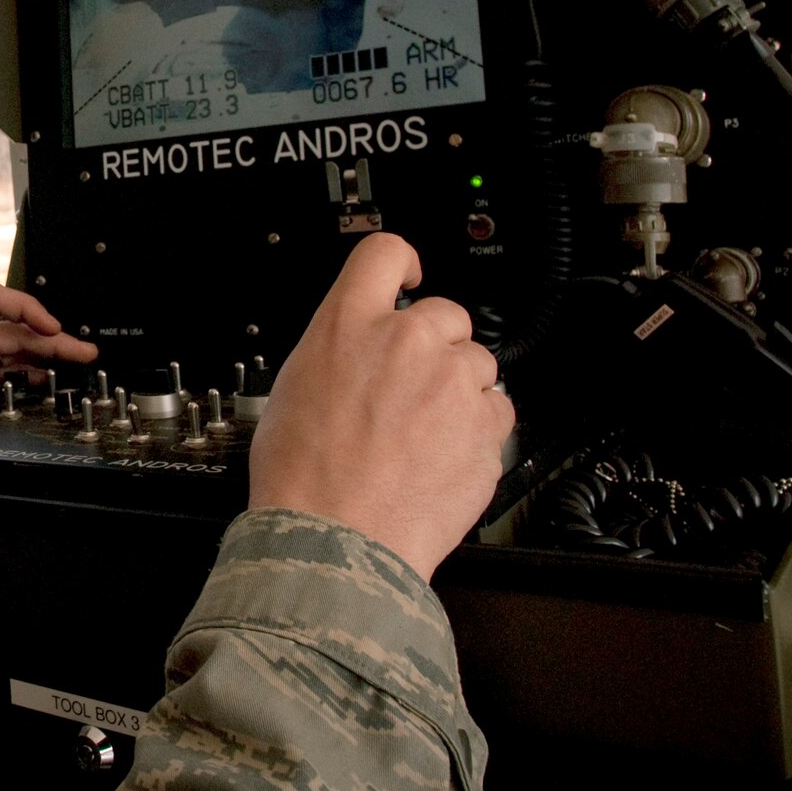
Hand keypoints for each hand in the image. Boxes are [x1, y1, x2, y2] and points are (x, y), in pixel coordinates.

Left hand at [0, 283, 98, 430]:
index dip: (27, 309)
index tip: (50, 326)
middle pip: (17, 331)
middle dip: (53, 338)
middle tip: (85, 352)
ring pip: (17, 352)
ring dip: (48, 356)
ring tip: (80, 365)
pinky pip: (6, 375)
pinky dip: (30, 376)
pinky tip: (48, 383)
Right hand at [247, 232, 513, 580]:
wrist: (336, 537)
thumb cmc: (303, 475)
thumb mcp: (293, 388)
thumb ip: (337, 353)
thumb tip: (356, 355)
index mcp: (348, 325)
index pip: (385, 253)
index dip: (403, 261)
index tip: (411, 277)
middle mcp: (407, 341)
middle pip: (447, 313)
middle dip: (436, 344)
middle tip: (413, 386)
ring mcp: (452, 382)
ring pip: (478, 364)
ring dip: (460, 388)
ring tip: (426, 432)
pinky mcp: (485, 427)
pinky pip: (498, 412)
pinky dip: (479, 429)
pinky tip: (444, 455)